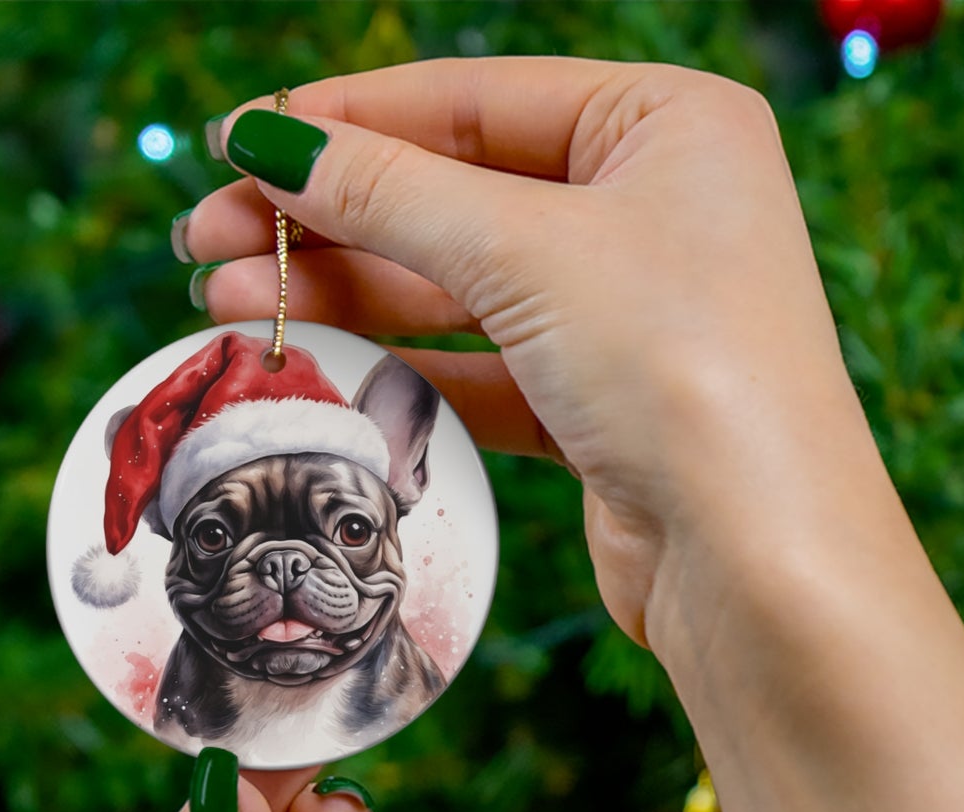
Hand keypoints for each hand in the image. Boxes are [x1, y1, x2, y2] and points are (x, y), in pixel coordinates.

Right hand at [181, 57, 871, 651]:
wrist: (758, 560)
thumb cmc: (680, 369)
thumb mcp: (526, 250)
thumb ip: (390, 192)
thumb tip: (269, 141)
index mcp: (667, 124)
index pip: (474, 100)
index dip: (346, 120)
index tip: (235, 142)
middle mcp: (654, 209)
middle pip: (456, 194)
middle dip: (328, 218)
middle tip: (205, 240)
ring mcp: (629, 313)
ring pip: (460, 287)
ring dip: (346, 294)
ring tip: (226, 304)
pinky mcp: (603, 407)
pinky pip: (483, 369)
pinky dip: (403, 368)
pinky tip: (317, 364)